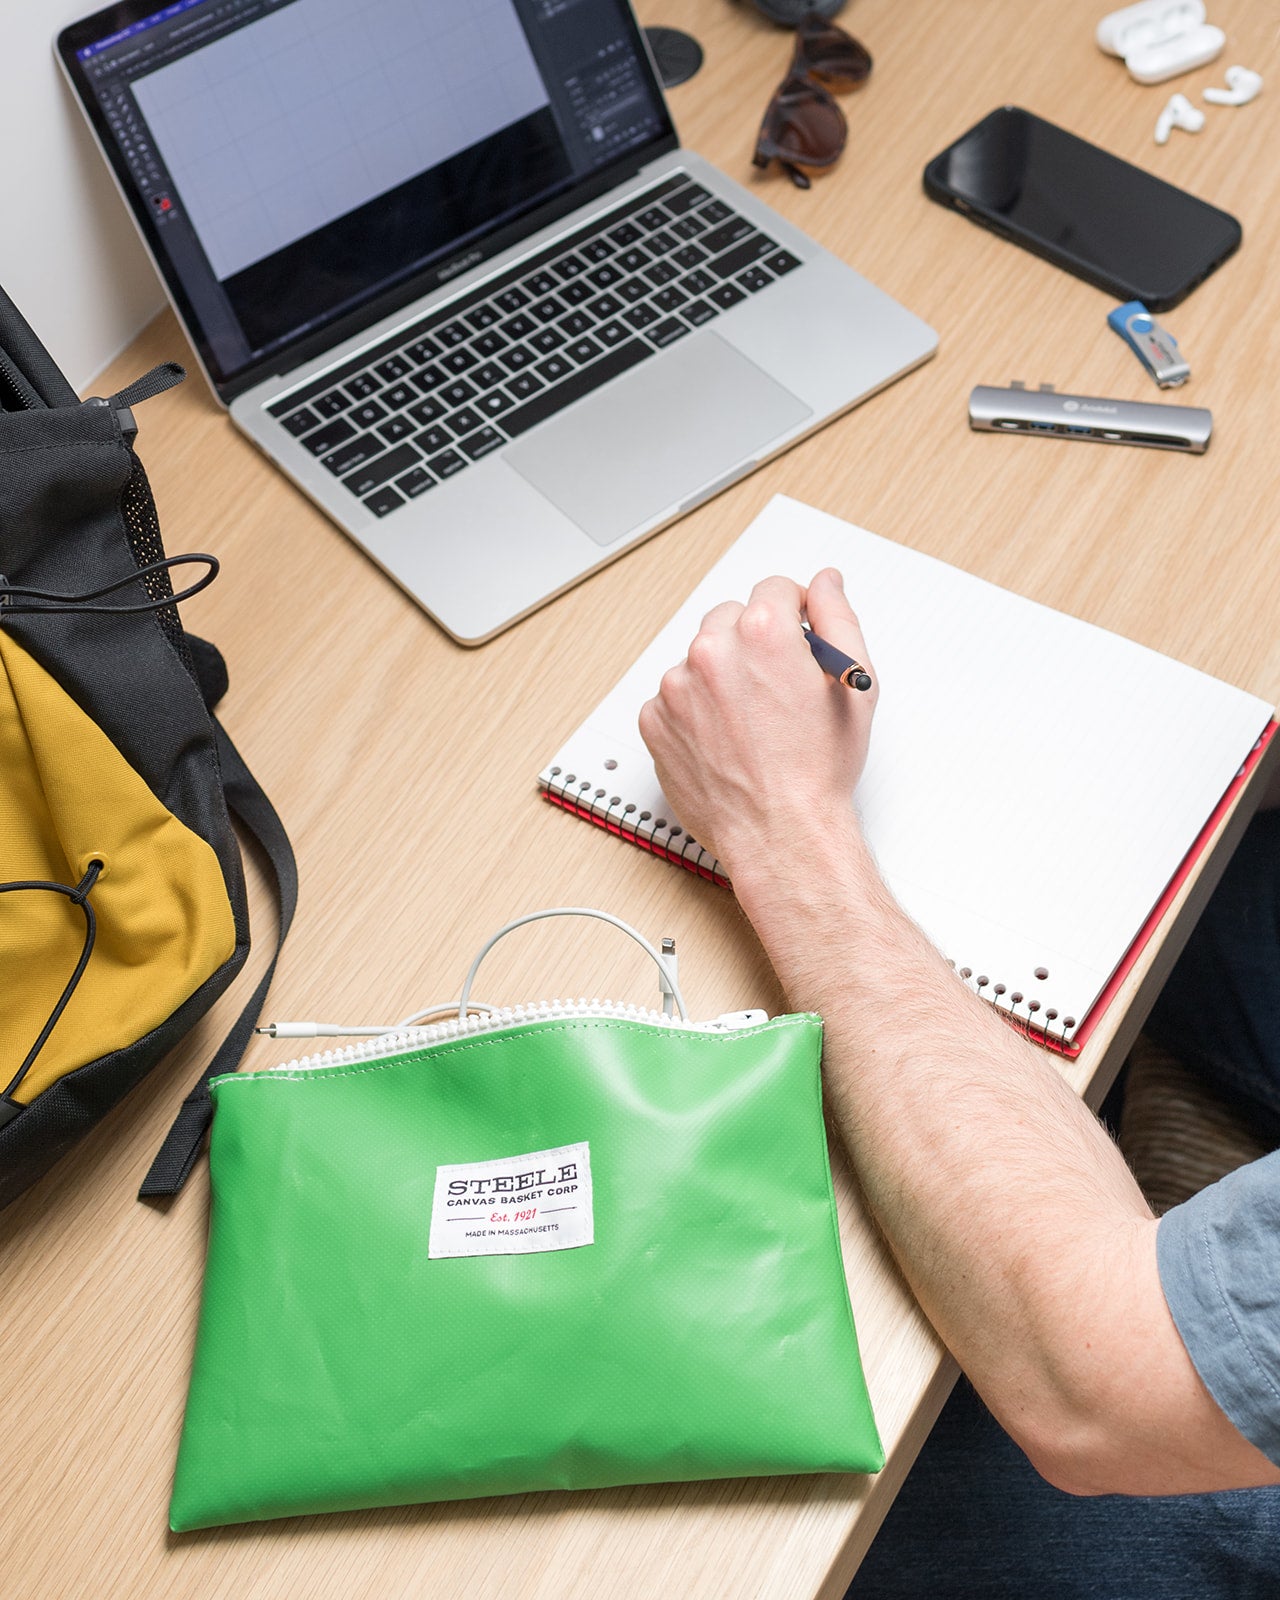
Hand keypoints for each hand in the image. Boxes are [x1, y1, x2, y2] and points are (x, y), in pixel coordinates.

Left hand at [638, 568, 876, 879]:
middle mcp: (712, 652)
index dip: (794, 614)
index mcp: (763, 634)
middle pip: (731, 618)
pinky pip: (673, 697)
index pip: (774, 589)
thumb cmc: (818, 769)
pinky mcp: (654, 720)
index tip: (797, 637)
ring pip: (700, 658)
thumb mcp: (853, 685)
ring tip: (750, 721)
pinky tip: (724, 739)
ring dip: (721, 676)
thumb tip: (826, 583)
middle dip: (754, 642)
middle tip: (776, 687)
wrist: (779, 833)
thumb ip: (838, 618)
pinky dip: (694, 711)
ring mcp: (676, 687)